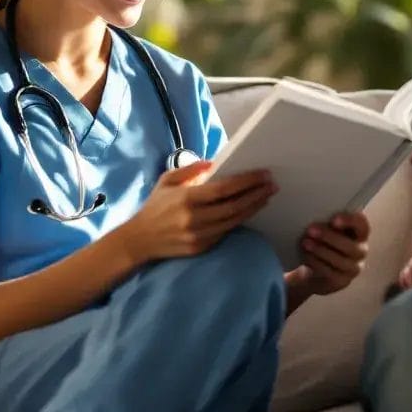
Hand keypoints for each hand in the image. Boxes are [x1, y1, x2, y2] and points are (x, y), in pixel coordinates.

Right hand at [118, 161, 276, 262]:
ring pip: (234, 221)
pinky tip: (250, 210)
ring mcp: (199, 236)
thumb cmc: (155, 206)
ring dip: (253, 207)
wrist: (139, 240)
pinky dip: (240, 220)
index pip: (224, 189)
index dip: (247, 181)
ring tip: (266, 196)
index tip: (263, 174)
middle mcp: (195, 219)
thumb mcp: (167, 180)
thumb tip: (214, 163)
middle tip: (272, 184)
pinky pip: (226, 232)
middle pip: (235, 206)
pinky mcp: (201, 248)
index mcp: (186, 199)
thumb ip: (190, 170)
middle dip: (257, 194)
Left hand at [287, 212, 370, 296]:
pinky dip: (317, 263)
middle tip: (311, 230)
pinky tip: (307, 256)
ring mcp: (353, 268)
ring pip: (340, 261)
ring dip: (321, 251)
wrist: (316, 271)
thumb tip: (315, 215)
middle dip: (329, 237)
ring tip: (306, 243)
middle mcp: (360, 251)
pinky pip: (331, 273)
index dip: (350, 221)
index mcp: (359, 234)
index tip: (333, 220)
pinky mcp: (342, 281)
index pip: (362, 225)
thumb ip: (328, 223)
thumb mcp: (328, 231)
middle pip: (350, 246)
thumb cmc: (324, 244)